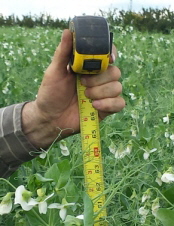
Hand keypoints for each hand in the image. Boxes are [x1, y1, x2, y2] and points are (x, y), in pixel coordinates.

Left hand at [22, 29, 124, 148]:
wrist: (50, 119)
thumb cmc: (50, 94)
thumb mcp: (54, 72)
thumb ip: (62, 53)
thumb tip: (67, 32)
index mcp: (88, 67)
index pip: (108, 55)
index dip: (111, 53)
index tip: (108, 58)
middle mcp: (98, 79)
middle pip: (115, 71)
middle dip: (99, 78)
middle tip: (82, 83)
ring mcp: (103, 94)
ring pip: (118, 87)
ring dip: (101, 92)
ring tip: (85, 97)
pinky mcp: (106, 109)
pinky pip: (120, 104)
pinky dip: (109, 104)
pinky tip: (94, 106)